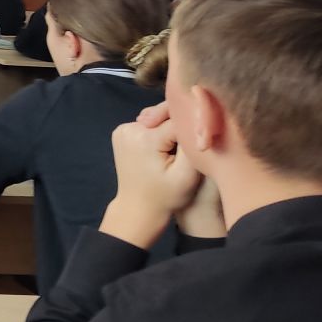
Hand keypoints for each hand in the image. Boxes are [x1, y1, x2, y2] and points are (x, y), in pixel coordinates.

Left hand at [134, 103, 221, 233]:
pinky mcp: (121, 132)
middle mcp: (130, 128)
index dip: (192, 128)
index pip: (178, 119)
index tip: (200, 140)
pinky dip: (157, 130)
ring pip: (157, 117)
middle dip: (179, 125)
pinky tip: (163, 146)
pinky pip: (147, 124)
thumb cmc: (166, 195)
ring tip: (175, 147)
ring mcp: (123, 129)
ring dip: (168, 128)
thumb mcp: (187, 175)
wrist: (138, 207)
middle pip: (165, 115)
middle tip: (189, 143)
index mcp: (146, 138)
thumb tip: (195, 118)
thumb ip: (191, 144)